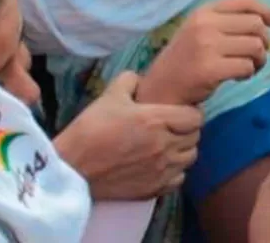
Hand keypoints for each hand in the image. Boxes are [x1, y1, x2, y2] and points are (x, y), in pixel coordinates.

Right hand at [54, 72, 201, 199]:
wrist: (73, 168)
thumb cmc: (90, 130)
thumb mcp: (109, 96)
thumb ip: (129, 81)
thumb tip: (139, 80)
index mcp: (157, 121)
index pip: (195, 117)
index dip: (190, 111)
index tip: (179, 110)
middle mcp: (165, 146)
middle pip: (195, 137)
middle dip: (187, 129)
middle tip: (173, 126)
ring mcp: (161, 170)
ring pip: (190, 158)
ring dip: (183, 150)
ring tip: (168, 144)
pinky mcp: (154, 189)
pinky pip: (179, 179)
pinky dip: (175, 171)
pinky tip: (161, 165)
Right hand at [138, 0, 269, 106]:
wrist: (162, 87)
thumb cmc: (186, 59)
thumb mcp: (200, 29)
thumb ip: (226, 21)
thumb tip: (267, 20)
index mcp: (204, 11)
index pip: (245, 1)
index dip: (265, 10)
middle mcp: (205, 24)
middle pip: (256, 25)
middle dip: (265, 41)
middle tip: (258, 54)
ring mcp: (207, 46)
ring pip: (255, 46)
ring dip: (259, 60)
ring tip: (248, 67)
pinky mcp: (211, 69)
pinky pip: (247, 66)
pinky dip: (249, 73)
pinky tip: (238, 77)